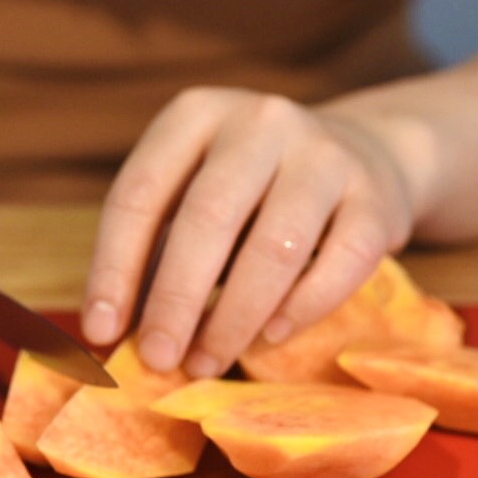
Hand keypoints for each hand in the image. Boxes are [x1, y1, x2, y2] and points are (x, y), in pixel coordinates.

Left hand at [82, 89, 417, 377]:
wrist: (364, 154)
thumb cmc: (251, 194)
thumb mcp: (191, 197)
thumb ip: (151, 254)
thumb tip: (109, 335)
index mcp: (195, 115)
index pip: (139, 194)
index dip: (114, 267)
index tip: (100, 331)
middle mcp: (260, 122)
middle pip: (208, 218)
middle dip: (175, 300)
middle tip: (157, 359)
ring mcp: (325, 155)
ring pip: (276, 247)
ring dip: (234, 317)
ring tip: (206, 362)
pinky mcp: (377, 197)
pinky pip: (341, 264)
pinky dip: (301, 309)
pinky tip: (269, 337)